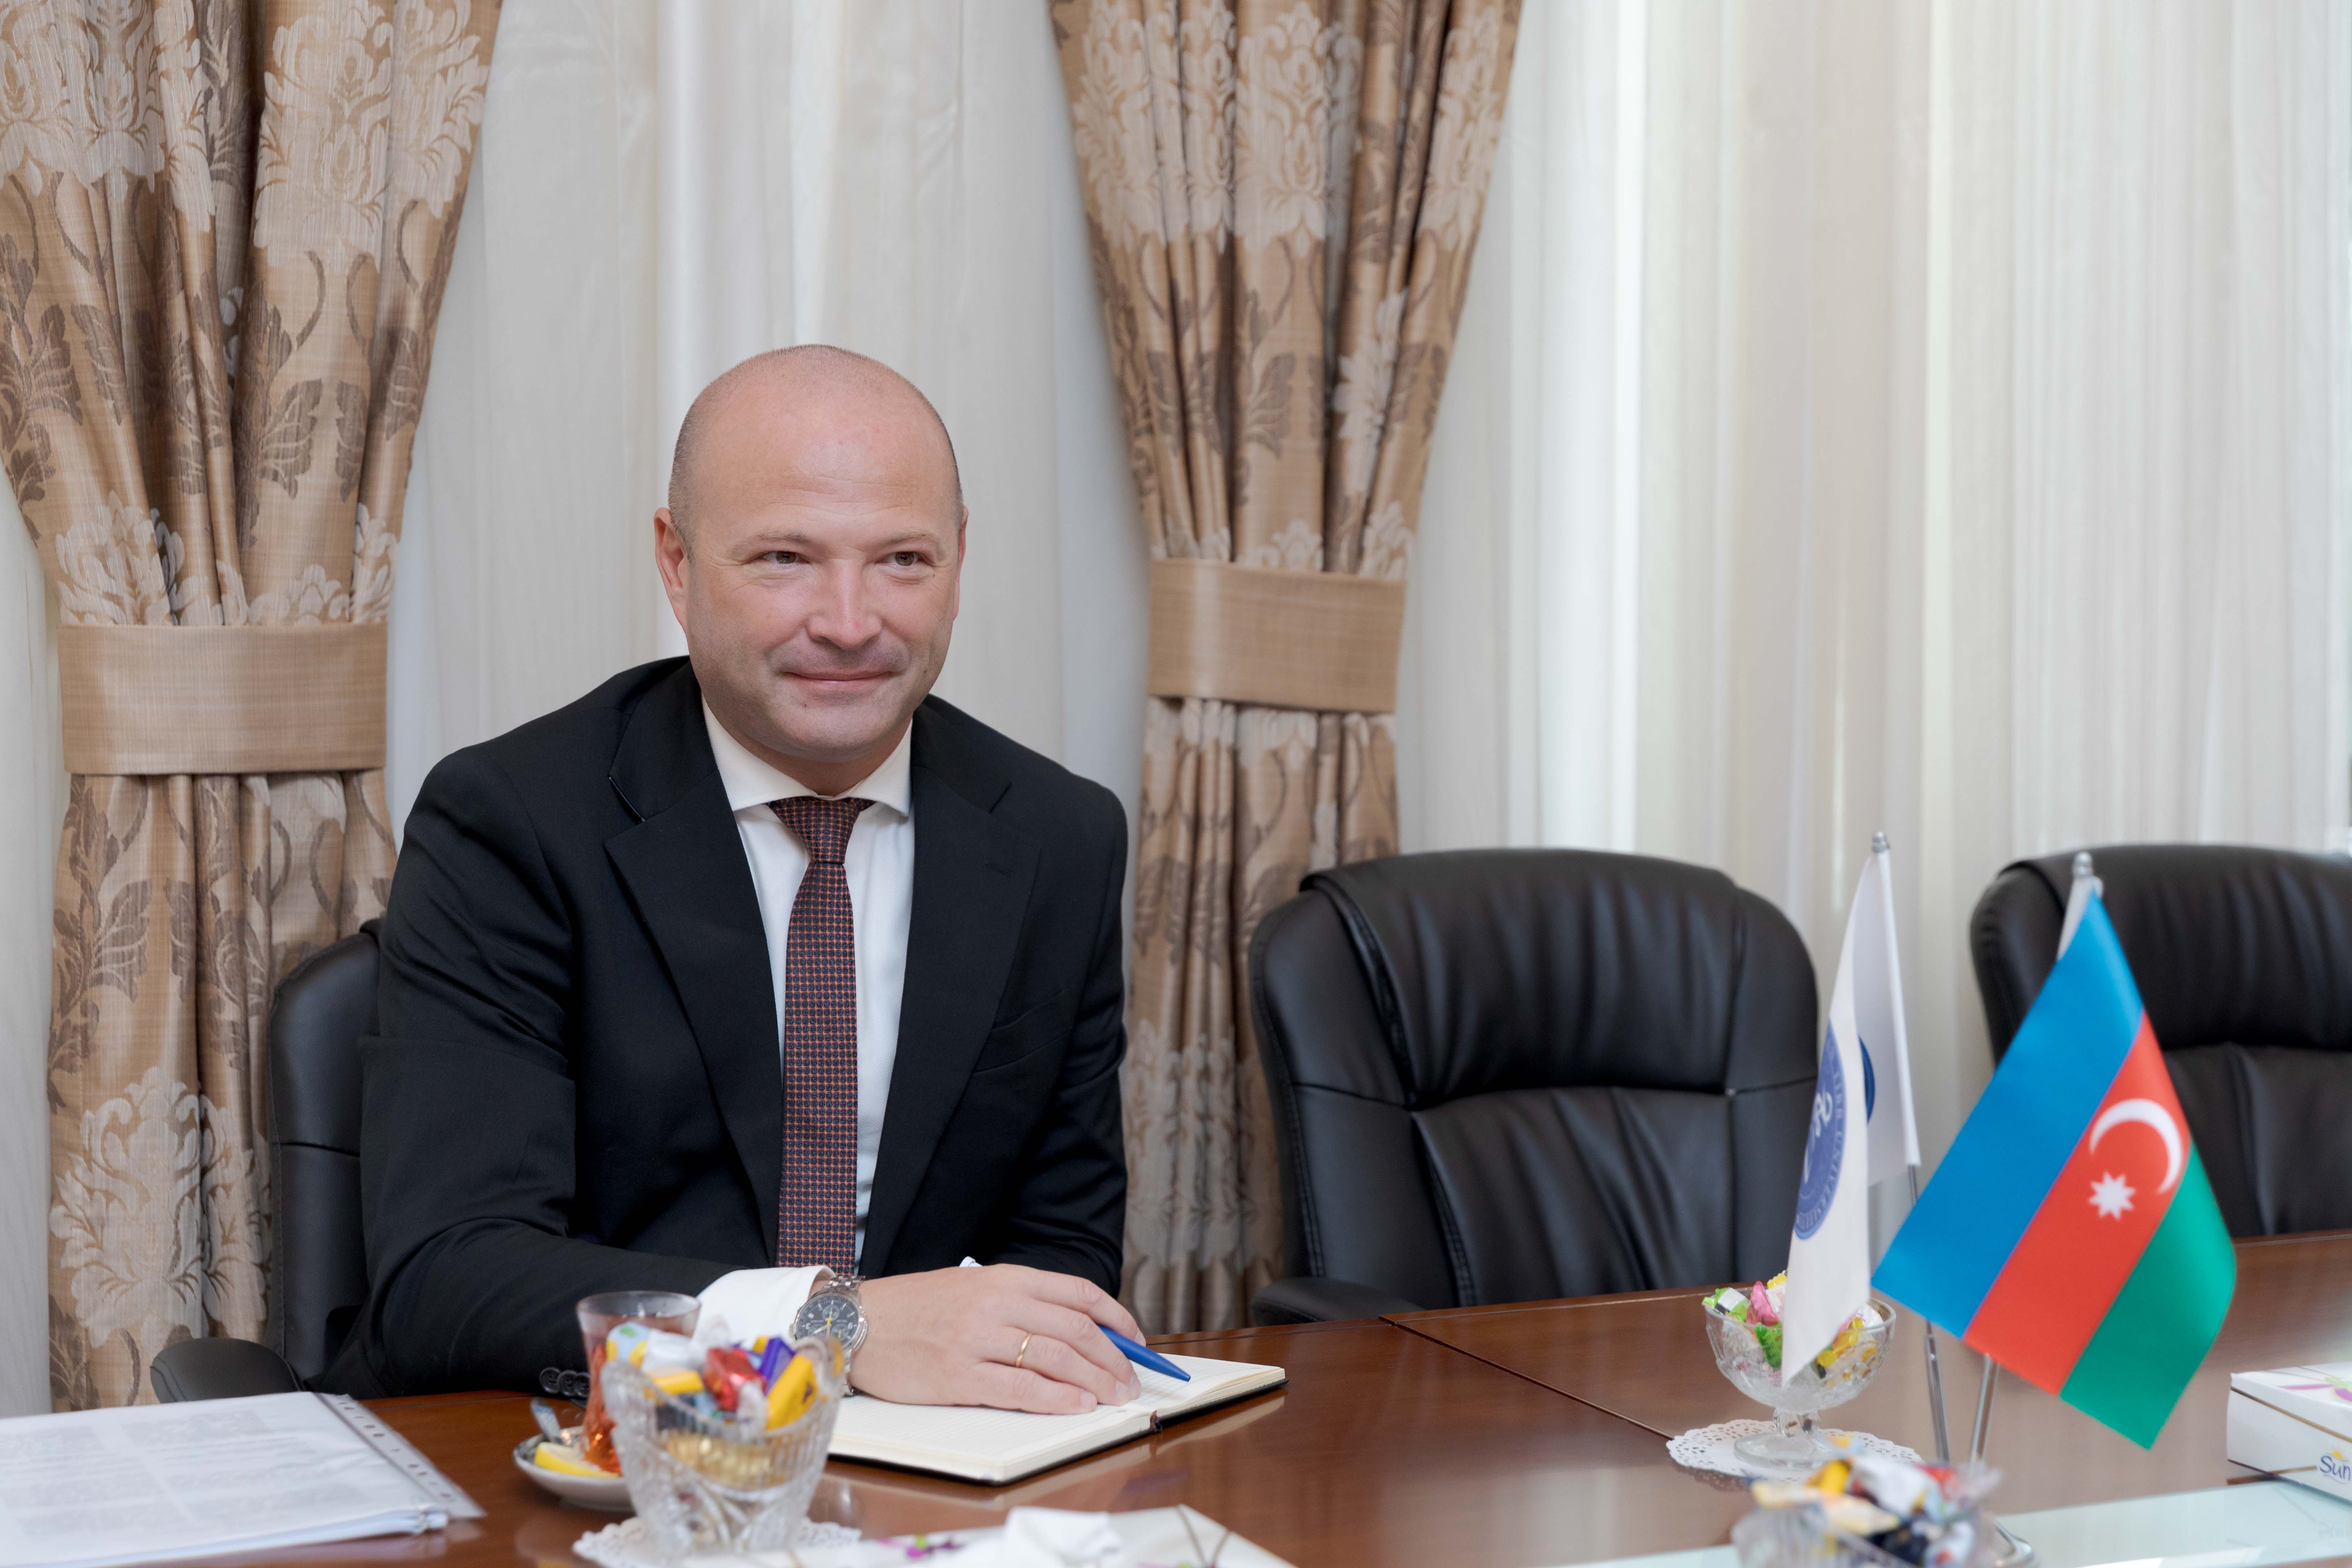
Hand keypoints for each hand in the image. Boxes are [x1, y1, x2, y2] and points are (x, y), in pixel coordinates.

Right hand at [853, 1265, 1145, 1412]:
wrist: (859, 1323)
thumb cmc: (918, 1308)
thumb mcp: (973, 1287)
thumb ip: (1020, 1303)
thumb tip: (1075, 1330)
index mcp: (1003, 1277)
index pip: (1077, 1293)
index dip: (1116, 1317)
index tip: (1136, 1339)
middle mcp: (995, 1304)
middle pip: (1074, 1329)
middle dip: (1112, 1357)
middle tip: (1130, 1379)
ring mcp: (977, 1339)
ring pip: (1055, 1358)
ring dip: (1094, 1380)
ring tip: (1114, 1396)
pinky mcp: (959, 1376)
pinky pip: (1021, 1388)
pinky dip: (1057, 1398)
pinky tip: (1078, 1406)